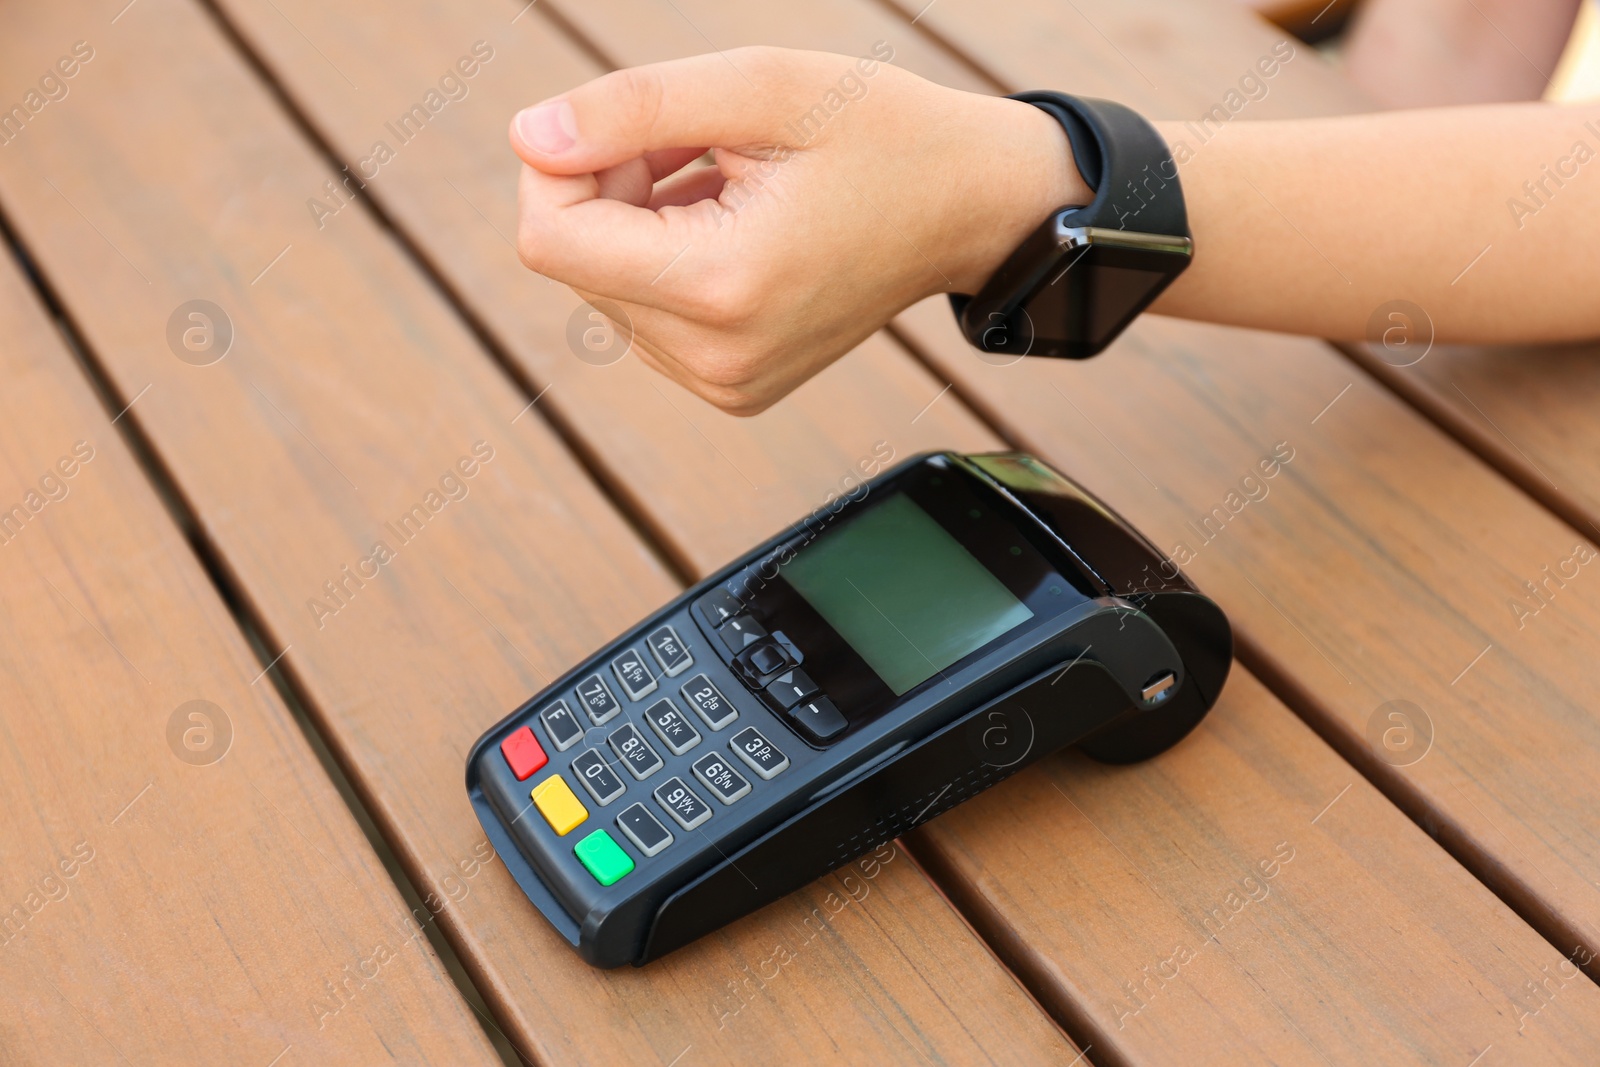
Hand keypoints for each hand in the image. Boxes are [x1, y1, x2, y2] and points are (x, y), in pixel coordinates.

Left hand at [509, 46, 1085, 413]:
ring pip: (604, 289)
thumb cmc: (881, 133)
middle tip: (699, 146)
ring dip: (639, 221)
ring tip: (729, 185)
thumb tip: (526, 138)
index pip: (548, 238)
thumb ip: (630, 107)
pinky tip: (734, 226)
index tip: (625, 125)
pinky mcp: (732, 389)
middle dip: (609, 188)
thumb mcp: (761, 87)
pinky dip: (667, 260)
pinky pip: (646, 318)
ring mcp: (725, 385)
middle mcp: (715, 358)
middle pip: (574, 261)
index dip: (560, 166)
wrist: (971, 208)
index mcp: (721, 288)